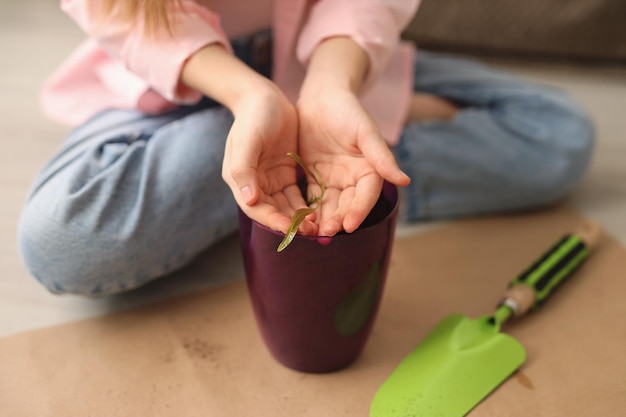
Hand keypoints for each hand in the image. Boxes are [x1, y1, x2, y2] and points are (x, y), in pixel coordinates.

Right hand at [180, 44, 313, 233]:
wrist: (265, 97)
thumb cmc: (253, 117)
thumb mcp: (247, 140)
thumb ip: (244, 169)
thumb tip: (248, 199)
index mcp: (241, 179)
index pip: (256, 209)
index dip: (273, 221)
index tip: (292, 229)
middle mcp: (254, 184)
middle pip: (273, 212)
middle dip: (291, 224)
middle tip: (312, 232)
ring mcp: (270, 180)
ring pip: (286, 207)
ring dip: (300, 218)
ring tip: (319, 226)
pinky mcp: (285, 174)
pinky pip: (296, 196)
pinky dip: (306, 206)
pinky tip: (320, 212)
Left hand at [297, 87, 409, 235]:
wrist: (322, 96)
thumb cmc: (347, 109)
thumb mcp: (365, 132)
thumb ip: (382, 157)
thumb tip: (405, 180)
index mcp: (370, 169)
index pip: (367, 195)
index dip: (359, 211)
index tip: (349, 226)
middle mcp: (353, 178)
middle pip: (347, 204)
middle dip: (338, 219)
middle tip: (327, 233)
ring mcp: (333, 179)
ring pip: (329, 205)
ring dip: (323, 219)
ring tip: (313, 232)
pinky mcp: (315, 177)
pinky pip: (312, 197)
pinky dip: (308, 209)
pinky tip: (300, 220)